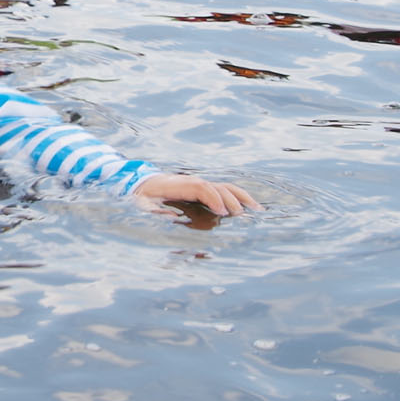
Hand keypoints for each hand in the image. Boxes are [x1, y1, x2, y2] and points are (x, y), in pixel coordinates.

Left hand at [133, 173, 261, 217]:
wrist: (144, 183)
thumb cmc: (143, 196)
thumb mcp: (142, 204)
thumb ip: (155, 211)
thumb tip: (173, 218)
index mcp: (180, 185)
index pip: (201, 187)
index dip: (213, 198)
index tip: (222, 212)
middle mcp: (194, 182)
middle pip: (218, 187)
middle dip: (230, 201)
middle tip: (240, 217)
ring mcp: (202, 184)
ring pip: (227, 187)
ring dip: (242, 198)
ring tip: (256, 211)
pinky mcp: (206, 189)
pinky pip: (226, 190)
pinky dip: (240, 197)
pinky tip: (251, 207)